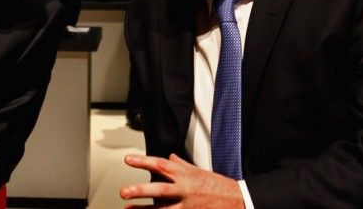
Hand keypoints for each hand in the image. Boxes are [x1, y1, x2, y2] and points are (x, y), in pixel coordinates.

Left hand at [120, 153, 244, 208]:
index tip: (128, 160)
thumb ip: (181, 165)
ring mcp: (188, 205)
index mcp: (184, 174)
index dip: (143, 162)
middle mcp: (184, 189)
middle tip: (124, 191)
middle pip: (160, 190)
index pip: (160, 165)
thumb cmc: (216, 184)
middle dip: (141, 191)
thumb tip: (170, 157)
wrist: (238, 199)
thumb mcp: (197, 170)